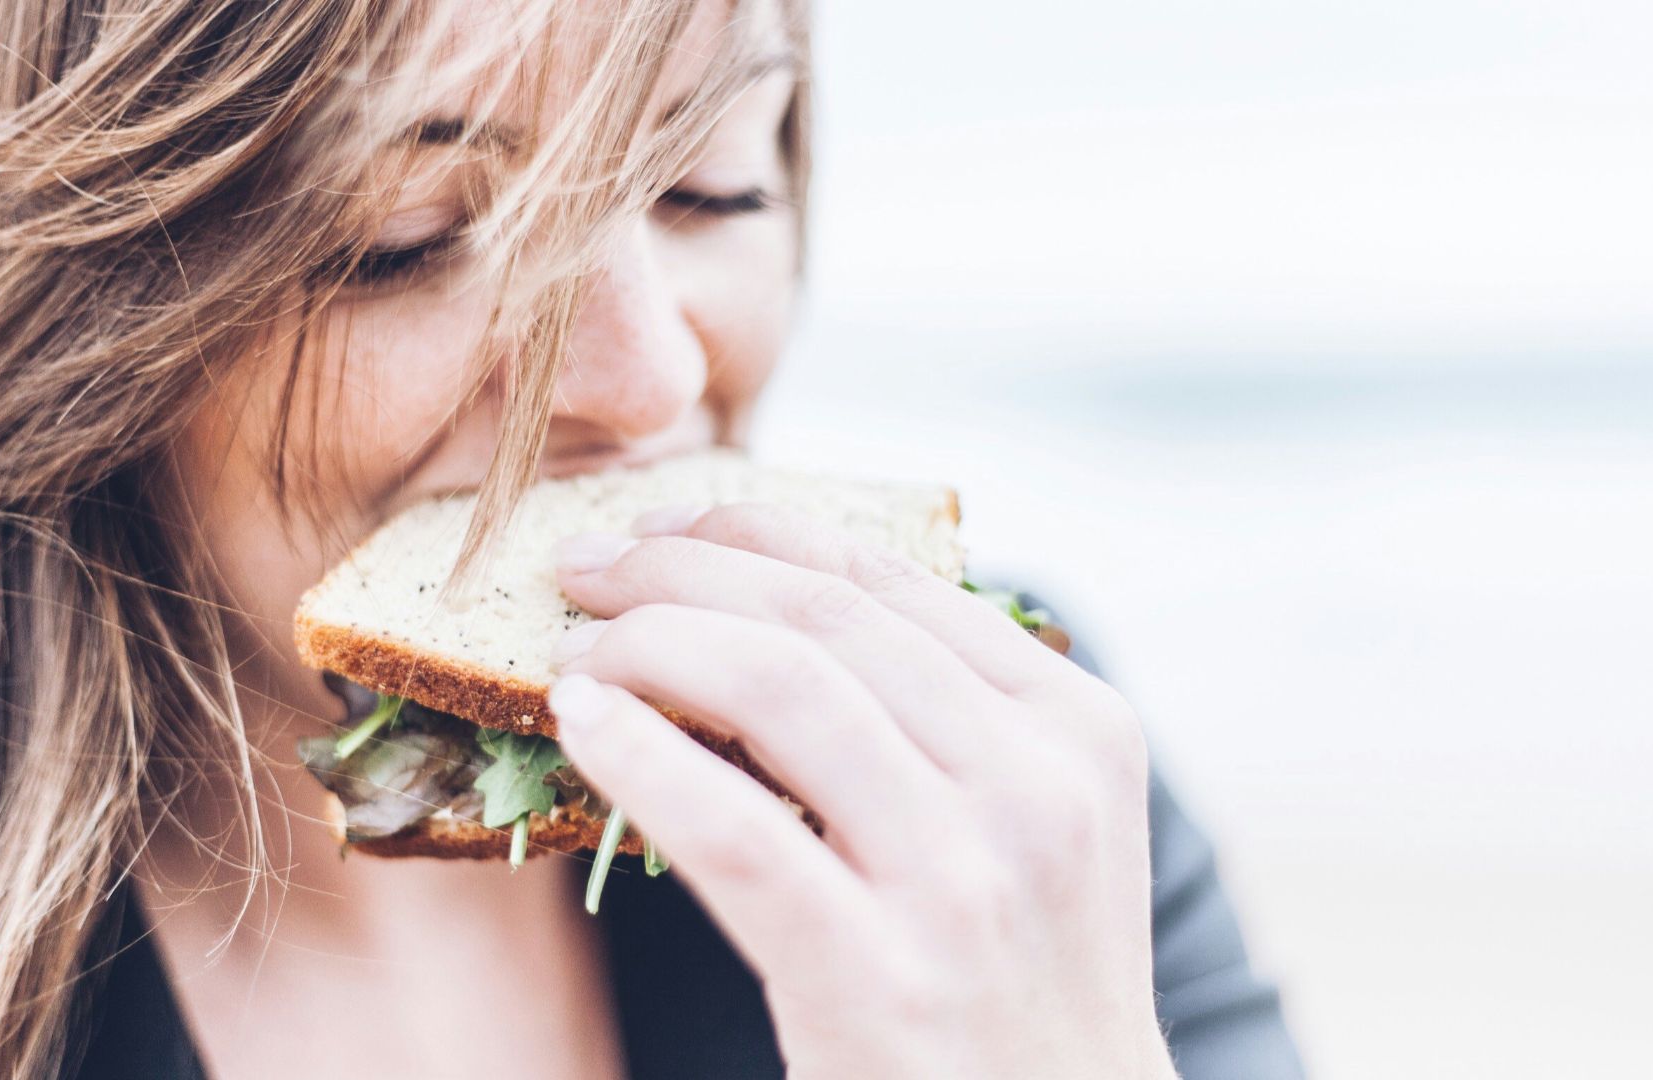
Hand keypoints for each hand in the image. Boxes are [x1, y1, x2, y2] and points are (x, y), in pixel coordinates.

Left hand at [547, 503, 1177, 1079]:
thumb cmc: (1014, 985)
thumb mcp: (1027, 830)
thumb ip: (938, 721)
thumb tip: (760, 612)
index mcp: (1076, 728)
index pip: (888, 579)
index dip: (752, 530)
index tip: (663, 527)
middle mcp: (1036, 786)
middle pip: (823, 617)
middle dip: (681, 570)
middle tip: (587, 571)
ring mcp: (965, 882)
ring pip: (780, 688)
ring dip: (649, 644)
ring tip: (576, 650)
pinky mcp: (879, 978)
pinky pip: (732, 830)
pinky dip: (640, 756)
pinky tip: (581, 725)